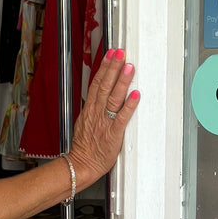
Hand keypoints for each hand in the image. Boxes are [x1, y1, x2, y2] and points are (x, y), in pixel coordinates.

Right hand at [68, 49, 138, 189]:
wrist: (81, 165)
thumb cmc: (84, 147)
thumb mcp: (85, 123)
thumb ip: (94, 109)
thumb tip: (101, 98)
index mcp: (90, 109)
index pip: (97, 83)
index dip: (104, 67)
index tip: (110, 54)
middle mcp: (97, 113)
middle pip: (104, 85)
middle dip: (113, 67)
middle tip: (120, 53)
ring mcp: (105, 122)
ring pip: (113, 97)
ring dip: (121, 81)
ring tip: (129, 67)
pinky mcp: (113, 134)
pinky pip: (122, 117)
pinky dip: (129, 105)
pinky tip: (136, 95)